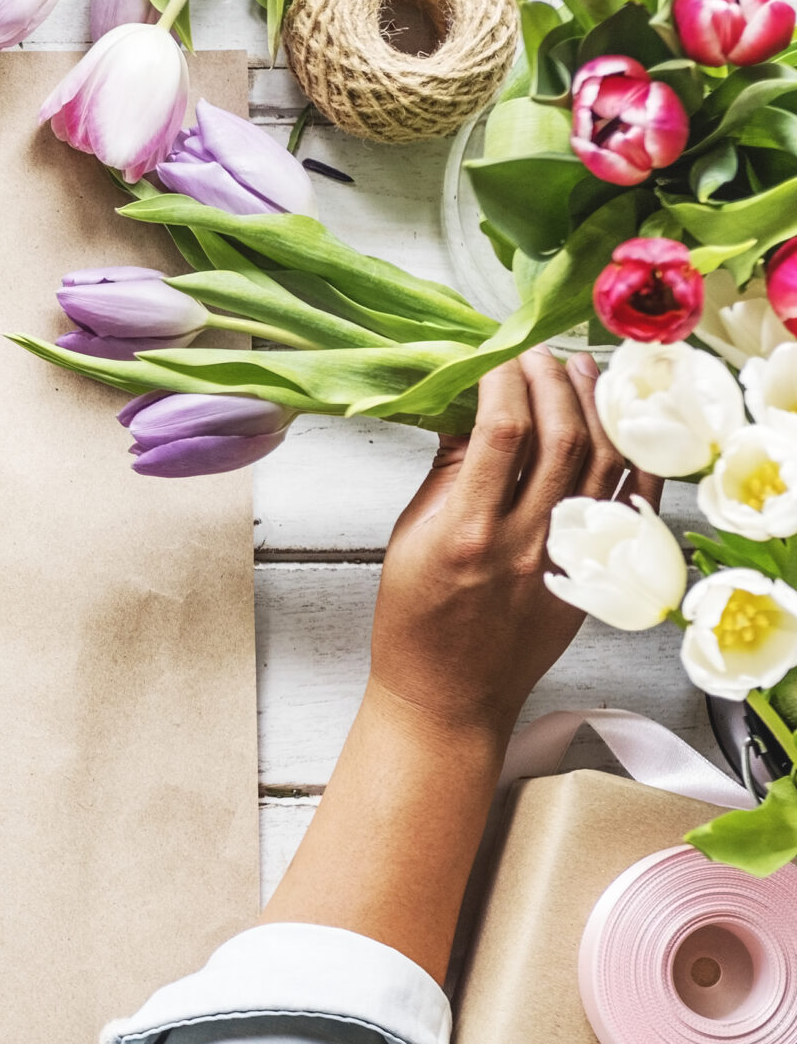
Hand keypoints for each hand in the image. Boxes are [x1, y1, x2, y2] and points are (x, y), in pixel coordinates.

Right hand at [372, 348, 658, 739]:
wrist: (448, 692)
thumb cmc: (415, 620)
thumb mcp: (409, 536)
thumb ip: (445, 472)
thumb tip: (466, 410)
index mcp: (466, 533)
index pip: (500, 433)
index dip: (504, 381)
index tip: (493, 356)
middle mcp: (524, 544)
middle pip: (561, 438)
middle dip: (551, 380)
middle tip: (536, 352)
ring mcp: (567, 560)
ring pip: (603, 463)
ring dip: (595, 406)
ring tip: (580, 369)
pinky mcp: (593, 575)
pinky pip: (631, 507)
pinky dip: (634, 459)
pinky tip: (621, 424)